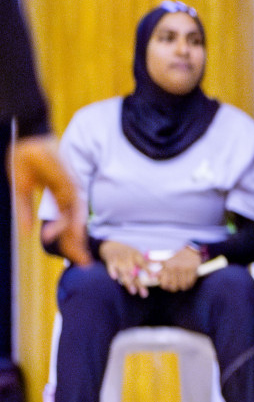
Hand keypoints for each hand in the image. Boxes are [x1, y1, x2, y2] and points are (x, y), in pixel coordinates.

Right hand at [11, 135, 90, 265]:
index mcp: (61, 197)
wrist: (28, 137)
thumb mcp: (22, 188)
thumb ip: (25, 210)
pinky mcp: (66, 182)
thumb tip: (26, 232)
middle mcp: (69, 195)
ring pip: (76, 218)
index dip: (72, 240)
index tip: (76, 258)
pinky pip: (68, 205)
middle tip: (83, 264)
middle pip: (77, 224)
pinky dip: (65, 220)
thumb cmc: (26, 159)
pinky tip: (58, 233)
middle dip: (79, 245)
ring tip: (78, 257)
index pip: (69, 223)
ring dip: (75, 238)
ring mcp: (69, 189)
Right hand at [99, 240, 150, 296]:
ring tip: (133, 291)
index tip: (153, 277)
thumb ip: (145, 263)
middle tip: (144, 294)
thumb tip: (158, 272)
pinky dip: (112, 272)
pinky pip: (111, 267)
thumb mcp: (137, 255)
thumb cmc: (128, 253)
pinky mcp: (110, 261)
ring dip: (128, 282)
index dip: (148, 270)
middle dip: (139, 283)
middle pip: (134, 272)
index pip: (143, 263)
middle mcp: (128, 258)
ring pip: (124, 272)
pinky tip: (115, 278)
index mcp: (137, 256)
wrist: (111, 246)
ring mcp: (119, 260)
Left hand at [155, 246, 202, 292]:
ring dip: (182, 287)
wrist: (190, 251)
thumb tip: (151, 276)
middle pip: (174, 286)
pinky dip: (189, 285)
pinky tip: (188, 283)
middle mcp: (175, 268)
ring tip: (182, 285)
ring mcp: (184, 269)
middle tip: (175, 287)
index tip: (167, 286)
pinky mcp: (193, 269)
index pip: (164, 283)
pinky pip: (190, 282)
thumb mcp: (166, 261)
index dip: (165, 287)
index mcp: (168, 266)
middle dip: (174, 288)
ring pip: (183, 286)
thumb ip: (159, 270)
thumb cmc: (176, 258)